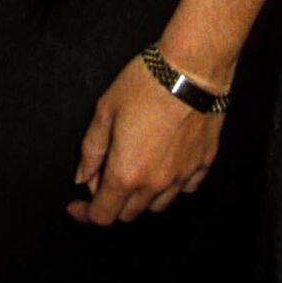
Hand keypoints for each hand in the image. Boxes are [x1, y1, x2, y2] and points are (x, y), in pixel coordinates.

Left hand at [66, 56, 223, 226]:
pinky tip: (164, 164)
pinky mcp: (204, 163)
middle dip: (112, 201)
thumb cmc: (145, 84)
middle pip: (129, 213)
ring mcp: (183, 176)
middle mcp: (156, 184)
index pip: (103, 215)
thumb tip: (83, 178)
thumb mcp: (105, 109)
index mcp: (126, 173)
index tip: (77, 204)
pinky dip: (171, 186)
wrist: (192, 67)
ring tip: (135, 167)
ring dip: (141, 196)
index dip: (86, 213)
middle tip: (105, 172)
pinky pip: (185, 189)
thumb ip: (91, 150)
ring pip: (157, 205)